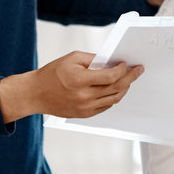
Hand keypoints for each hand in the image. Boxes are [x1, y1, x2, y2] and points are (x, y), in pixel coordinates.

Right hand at [21, 50, 144, 118]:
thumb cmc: (52, 73)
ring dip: (124, 88)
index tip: (126, 64)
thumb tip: (112, 62)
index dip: (122, 70)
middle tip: (138, 71)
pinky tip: (115, 89)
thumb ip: (94, 59)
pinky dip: (113, 97)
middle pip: (116, 88)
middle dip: (130, 78)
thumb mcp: (72, 58)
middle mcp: (84, 96)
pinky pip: (106, 107)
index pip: (110, 76)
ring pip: (114, 99)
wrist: (35, 93)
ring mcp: (85, 108)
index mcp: (80, 80)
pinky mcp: (84, 115)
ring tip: (128, 79)